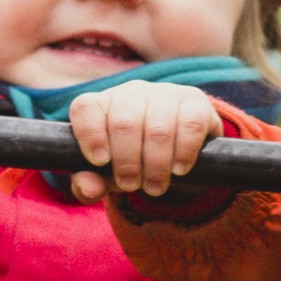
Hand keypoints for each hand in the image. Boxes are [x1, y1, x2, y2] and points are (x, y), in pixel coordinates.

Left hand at [68, 82, 222, 203]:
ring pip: (158, 128)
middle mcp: (132, 93)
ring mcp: (164, 93)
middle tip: (131, 185)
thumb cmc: (133, 162)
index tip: (101, 162)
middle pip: (124, 122)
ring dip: (156, 165)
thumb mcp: (108, 177)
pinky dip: (184, 152)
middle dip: (127, 161)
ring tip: (155, 187)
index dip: (90, 135)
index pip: (86, 108)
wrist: (178, 154)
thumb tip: (89, 187)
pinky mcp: (195, 101)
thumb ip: (89, 184)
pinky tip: (179, 169)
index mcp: (103, 105)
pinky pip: (190, 125)